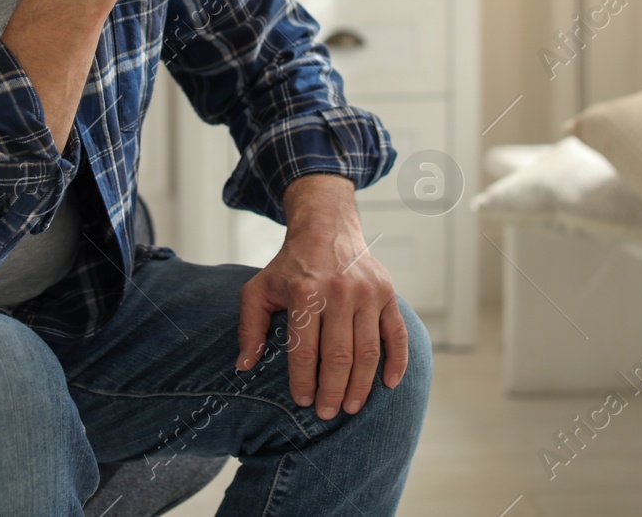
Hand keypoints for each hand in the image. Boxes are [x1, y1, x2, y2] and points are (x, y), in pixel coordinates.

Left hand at [235, 174, 410, 419]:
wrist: (327, 228)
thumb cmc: (290, 265)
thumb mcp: (259, 289)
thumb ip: (250, 327)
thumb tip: (244, 365)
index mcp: (305, 293)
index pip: (304, 351)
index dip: (303, 382)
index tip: (303, 402)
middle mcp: (339, 292)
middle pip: (338, 356)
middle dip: (332, 391)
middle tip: (328, 413)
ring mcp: (367, 292)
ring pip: (368, 350)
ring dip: (361, 385)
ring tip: (351, 407)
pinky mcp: (387, 292)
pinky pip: (396, 333)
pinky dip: (397, 361)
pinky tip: (389, 384)